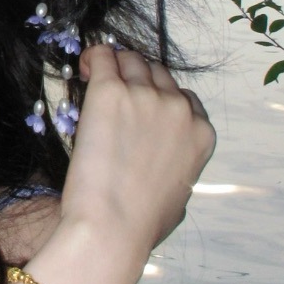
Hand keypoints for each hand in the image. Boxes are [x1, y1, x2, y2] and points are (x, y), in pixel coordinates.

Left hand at [56, 44, 215, 267]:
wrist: (112, 227)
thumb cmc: (142, 223)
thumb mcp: (179, 197)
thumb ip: (179, 173)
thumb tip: (167, 174)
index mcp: (201, 133)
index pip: (183, 98)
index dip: (158, 99)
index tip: (139, 109)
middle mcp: (179, 108)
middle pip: (157, 74)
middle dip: (136, 79)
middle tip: (114, 93)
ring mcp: (146, 96)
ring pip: (131, 60)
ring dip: (116, 66)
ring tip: (93, 78)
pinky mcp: (111, 92)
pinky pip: (103, 56)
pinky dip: (93, 58)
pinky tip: (82, 69)